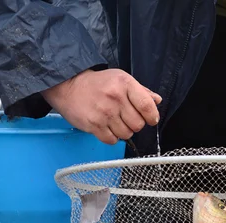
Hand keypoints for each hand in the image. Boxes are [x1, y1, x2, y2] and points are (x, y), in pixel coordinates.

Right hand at [41, 68, 161, 144]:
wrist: (68, 86)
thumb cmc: (96, 84)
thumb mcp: (121, 80)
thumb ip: (141, 91)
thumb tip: (157, 101)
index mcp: (125, 84)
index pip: (147, 106)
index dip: (152, 117)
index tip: (151, 119)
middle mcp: (115, 98)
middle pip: (138, 124)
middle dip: (135, 124)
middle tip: (126, 118)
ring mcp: (104, 113)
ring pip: (126, 134)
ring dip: (123, 131)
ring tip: (114, 121)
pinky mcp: (94, 125)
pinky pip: (112, 140)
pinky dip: (111, 137)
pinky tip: (106, 127)